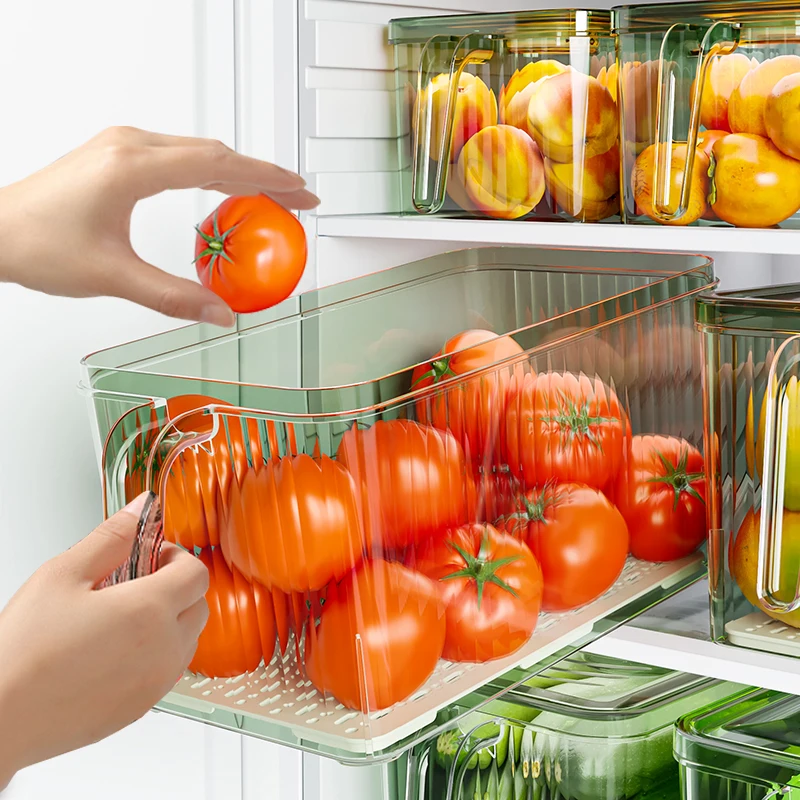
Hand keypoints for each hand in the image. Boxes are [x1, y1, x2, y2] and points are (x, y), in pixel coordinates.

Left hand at [0, 126, 318, 326]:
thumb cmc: (36, 244)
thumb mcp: (112, 276)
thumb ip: (172, 296)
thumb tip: (220, 313)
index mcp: (132, 166)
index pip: (218, 164)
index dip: (266, 178)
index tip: (300, 192)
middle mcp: (130, 146)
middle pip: (216, 151)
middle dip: (263, 174)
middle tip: (299, 198)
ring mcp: (122, 146)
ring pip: (199, 150)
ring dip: (239, 170)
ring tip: (272, 195)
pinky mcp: (117, 155)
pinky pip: (180, 154)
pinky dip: (213, 171)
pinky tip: (224, 189)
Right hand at [0, 493, 208, 787]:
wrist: (1, 719)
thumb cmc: (24, 650)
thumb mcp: (63, 574)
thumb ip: (112, 537)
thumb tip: (141, 509)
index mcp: (150, 609)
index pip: (197, 572)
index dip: (177, 557)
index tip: (150, 556)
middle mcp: (164, 648)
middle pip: (199, 604)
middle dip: (176, 586)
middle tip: (134, 582)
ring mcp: (157, 681)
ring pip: (189, 638)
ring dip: (170, 620)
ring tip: (121, 616)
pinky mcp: (143, 707)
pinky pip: (169, 669)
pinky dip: (157, 652)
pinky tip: (115, 648)